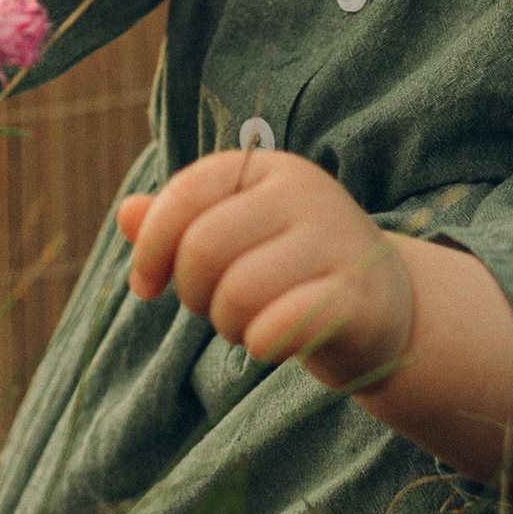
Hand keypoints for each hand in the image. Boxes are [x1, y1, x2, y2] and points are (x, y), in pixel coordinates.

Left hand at [117, 148, 413, 385]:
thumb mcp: (237, 235)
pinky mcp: (361, 299)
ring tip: (249, 325)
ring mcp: (338, 243)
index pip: (186, 192)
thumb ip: (180, 223)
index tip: (145, 286)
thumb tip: (126, 213)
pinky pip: (284, 324)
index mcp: (269, 169)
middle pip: (204, 247)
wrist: (387, 309)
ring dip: (227, 324)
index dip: (151, 245)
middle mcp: (306, 193)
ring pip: (237, 292)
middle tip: (216, 309)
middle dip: (193, 293)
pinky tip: (269, 345)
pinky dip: (261, 343)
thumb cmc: (292, 269)